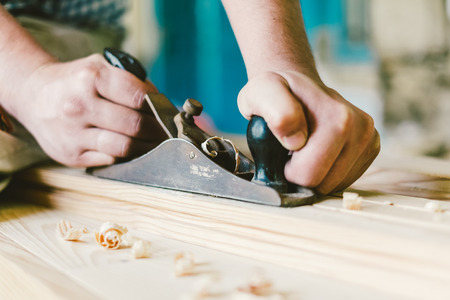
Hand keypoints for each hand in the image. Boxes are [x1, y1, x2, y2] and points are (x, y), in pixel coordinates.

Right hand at [10, 54, 165, 166]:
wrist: (33, 94)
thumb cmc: (75, 81)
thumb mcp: (99, 66)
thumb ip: (131, 80)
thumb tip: (161, 103)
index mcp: (91, 78)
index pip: (139, 97)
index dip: (158, 106)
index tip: (166, 111)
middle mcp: (79, 105)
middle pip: (135, 125)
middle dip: (157, 130)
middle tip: (165, 131)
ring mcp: (73, 133)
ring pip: (125, 147)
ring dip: (146, 146)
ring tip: (153, 142)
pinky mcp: (70, 154)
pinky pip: (110, 159)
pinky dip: (125, 155)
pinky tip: (130, 148)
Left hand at [238, 71, 379, 193]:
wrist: (298, 83)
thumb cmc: (277, 92)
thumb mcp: (263, 93)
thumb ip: (277, 112)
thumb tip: (297, 141)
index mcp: (338, 118)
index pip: (309, 176)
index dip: (287, 169)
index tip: (284, 148)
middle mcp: (360, 127)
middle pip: (324, 184)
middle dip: (302, 172)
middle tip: (293, 147)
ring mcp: (368, 138)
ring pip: (334, 185)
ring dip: (315, 172)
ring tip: (305, 147)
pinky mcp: (370, 147)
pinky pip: (343, 180)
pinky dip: (327, 173)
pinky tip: (319, 151)